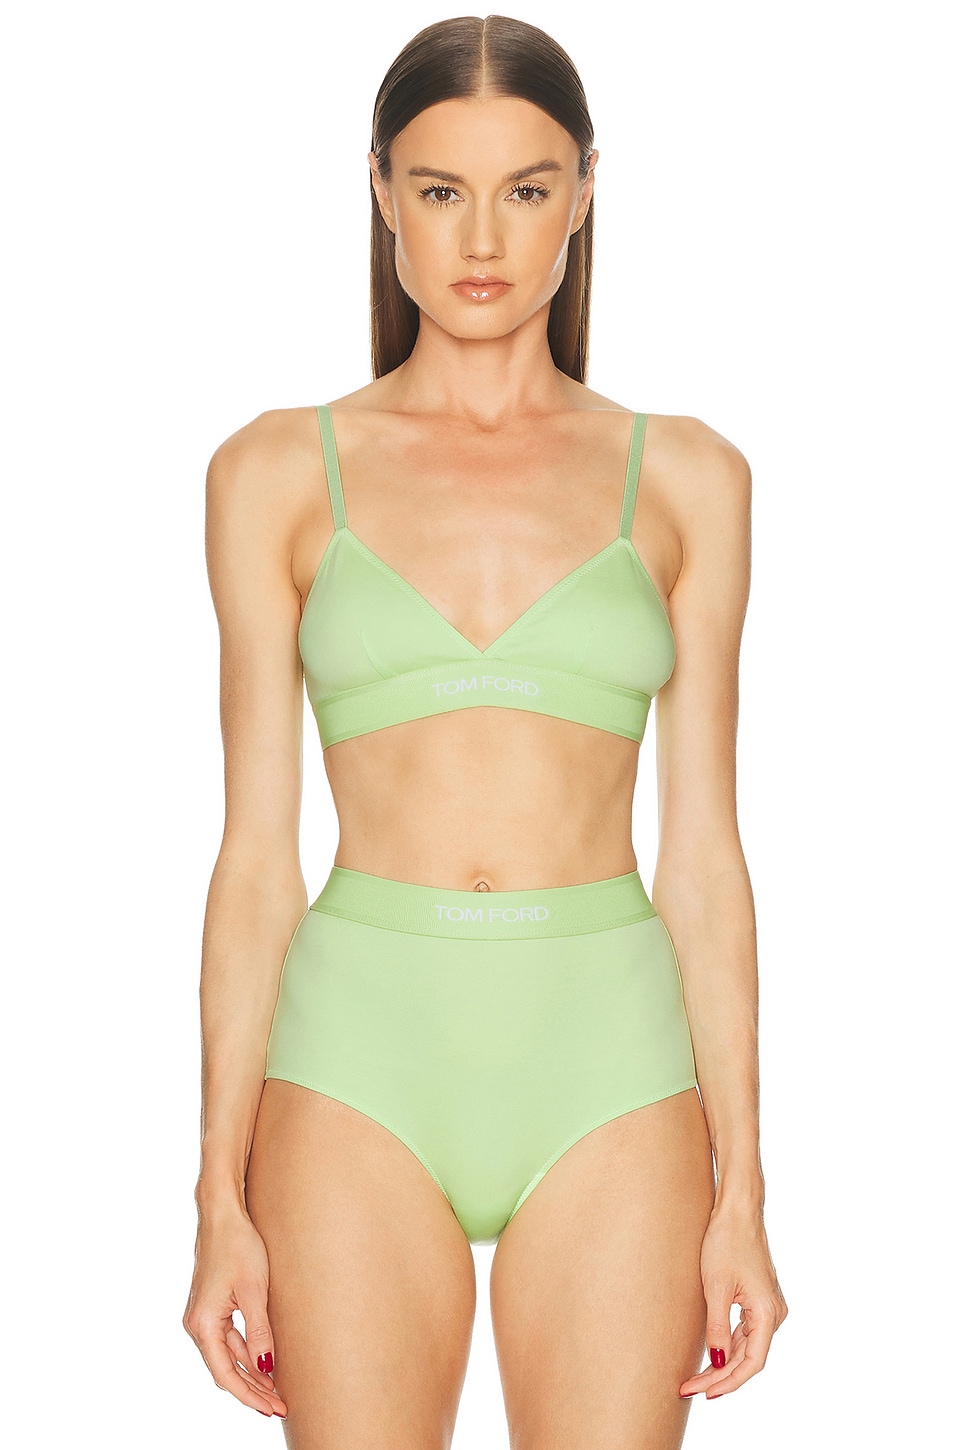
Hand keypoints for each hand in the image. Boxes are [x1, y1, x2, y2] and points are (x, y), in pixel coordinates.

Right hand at [183, 1203, 287, 1418]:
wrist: (222, 1215)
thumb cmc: (238, 1246)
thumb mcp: (254, 1291)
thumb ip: (259, 1332)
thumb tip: (266, 1368)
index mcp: (203, 1324)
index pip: (226, 1374)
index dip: (250, 1395)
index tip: (274, 1408)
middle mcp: (197, 1325)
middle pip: (225, 1369)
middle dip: (253, 1389)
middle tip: (280, 1406)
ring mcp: (203, 1316)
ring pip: (227, 1356)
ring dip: (251, 1372)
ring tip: (276, 1389)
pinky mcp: (212, 1307)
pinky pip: (229, 1339)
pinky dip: (246, 1353)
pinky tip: (264, 1361)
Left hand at [679, 1199, 787, 1399]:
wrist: (737, 1210)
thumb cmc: (726, 1242)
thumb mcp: (716, 1287)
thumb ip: (718, 1328)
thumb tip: (718, 1364)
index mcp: (768, 1313)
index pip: (752, 1363)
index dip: (729, 1382)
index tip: (704, 1393)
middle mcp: (774, 1314)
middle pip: (748, 1358)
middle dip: (720, 1376)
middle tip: (689, 1388)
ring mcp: (768, 1307)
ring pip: (746, 1347)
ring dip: (723, 1364)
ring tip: (696, 1378)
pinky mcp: (758, 1299)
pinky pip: (745, 1332)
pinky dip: (728, 1346)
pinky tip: (711, 1356)